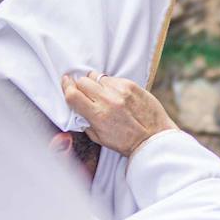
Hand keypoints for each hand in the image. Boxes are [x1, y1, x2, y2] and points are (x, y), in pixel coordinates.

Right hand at [61, 72, 177, 156]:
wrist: (154, 138)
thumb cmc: (127, 142)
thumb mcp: (100, 138)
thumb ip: (86, 122)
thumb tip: (77, 108)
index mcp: (98, 116)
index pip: (73, 94)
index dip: (66, 86)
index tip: (65, 82)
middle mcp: (108, 100)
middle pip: (83, 81)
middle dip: (80, 85)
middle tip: (84, 90)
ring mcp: (120, 91)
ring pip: (97, 77)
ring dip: (95, 83)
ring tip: (101, 92)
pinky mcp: (131, 85)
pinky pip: (113, 78)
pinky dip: (110, 84)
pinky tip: (115, 93)